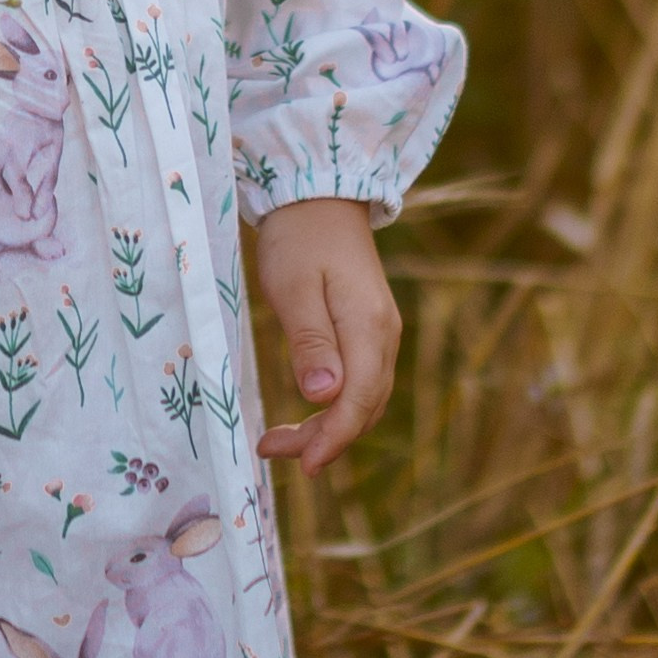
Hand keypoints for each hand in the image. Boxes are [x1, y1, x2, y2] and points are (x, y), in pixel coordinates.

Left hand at [251, 197, 400, 476]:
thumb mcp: (293, 286)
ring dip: (329, 426)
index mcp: (368, 326)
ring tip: (282, 440)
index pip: (359, 400)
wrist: (317, 194)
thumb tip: (323, 397)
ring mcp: (380, 332)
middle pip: (364, 407)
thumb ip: (310, 341)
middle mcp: (384, 335)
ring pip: (364, 399)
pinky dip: (336, 405)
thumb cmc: (298, 236)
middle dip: (324, 439)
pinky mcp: (368, 328)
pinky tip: (307, 410)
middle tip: (274, 450)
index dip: (332, 438)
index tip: (301, 464)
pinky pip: (360, 381)